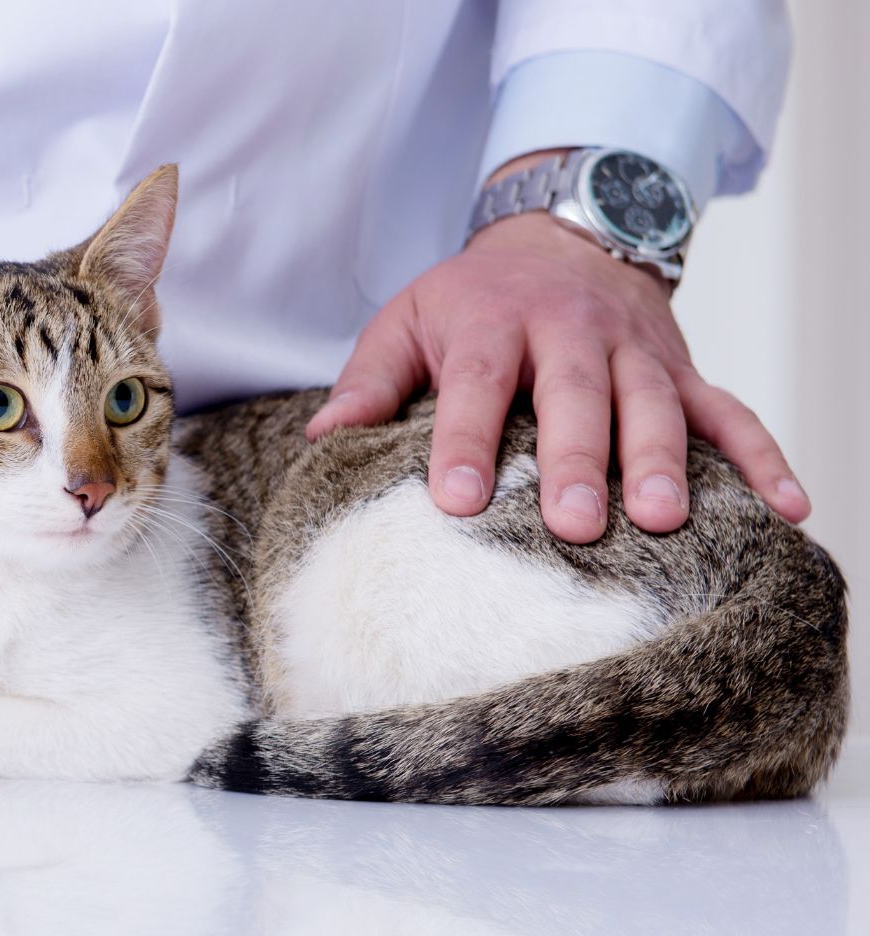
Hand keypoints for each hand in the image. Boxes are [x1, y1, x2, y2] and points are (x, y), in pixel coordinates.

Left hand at [308, 156, 808, 543]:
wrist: (560, 234)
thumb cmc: (471, 300)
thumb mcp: (407, 319)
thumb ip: (369, 381)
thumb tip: (322, 438)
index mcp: (492, 322)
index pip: (474, 385)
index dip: (463, 441)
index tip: (454, 500)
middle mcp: (570, 332)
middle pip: (575, 396)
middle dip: (577, 460)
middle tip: (574, 526)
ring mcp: (635, 351)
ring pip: (655, 405)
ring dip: (662, 462)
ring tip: (663, 520)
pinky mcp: (682, 369)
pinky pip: (731, 413)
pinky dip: (764, 458)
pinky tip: (789, 508)